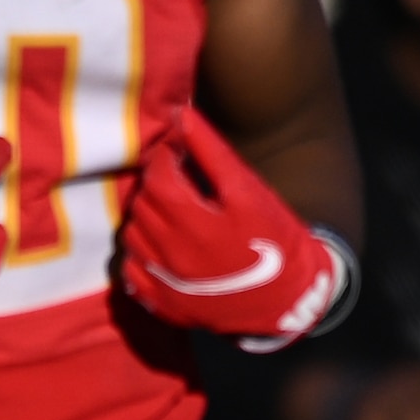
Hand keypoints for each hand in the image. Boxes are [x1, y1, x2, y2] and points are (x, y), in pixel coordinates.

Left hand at [117, 106, 353, 344]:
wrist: (289, 301)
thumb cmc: (275, 239)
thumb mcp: (252, 191)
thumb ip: (214, 152)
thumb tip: (182, 115)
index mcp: (205, 223)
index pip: (159, 177)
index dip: (164, 158)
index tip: (177, 155)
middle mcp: (181, 253)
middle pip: (144, 203)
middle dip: (155, 184)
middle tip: (176, 180)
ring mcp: (169, 282)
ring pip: (132, 232)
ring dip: (145, 215)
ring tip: (170, 212)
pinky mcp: (163, 303)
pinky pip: (130, 267)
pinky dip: (140, 250)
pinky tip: (163, 245)